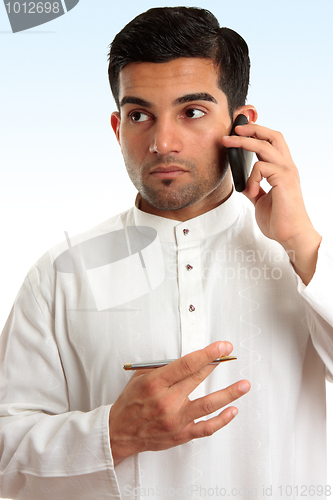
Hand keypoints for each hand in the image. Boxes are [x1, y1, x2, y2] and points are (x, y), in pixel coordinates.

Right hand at [109, 341, 249, 464]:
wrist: (119, 432)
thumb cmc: (130, 403)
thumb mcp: (140, 377)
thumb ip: (162, 366)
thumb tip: (187, 356)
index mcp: (155, 383)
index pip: (187, 364)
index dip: (207, 354)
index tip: (221, 347)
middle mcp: (166, 401)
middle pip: (198, 379)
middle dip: (217, 364)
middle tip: (229, 355)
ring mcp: (175, 420)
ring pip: (208, 405)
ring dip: (229, 394)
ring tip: (244, 385)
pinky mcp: (181, 434)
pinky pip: (206, 428)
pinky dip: (222, 420)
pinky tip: (233, 410)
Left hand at [221, 123, 321, 283]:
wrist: (290, 235)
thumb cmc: (279, 220)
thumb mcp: (261, 200)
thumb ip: (254, 189)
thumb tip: (243, 183)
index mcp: (283, 170)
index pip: (272, 143)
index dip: (257, 133)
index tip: (240, 131)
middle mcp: (287, 167)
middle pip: (273, 136)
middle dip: (253, 128)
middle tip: (234, 127)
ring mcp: (287, 172)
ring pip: (264, 146)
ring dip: (243, 142)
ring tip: (228, 143)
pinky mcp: (284, 179)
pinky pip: (261, 167)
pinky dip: (250, 178)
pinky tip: (251, 192)